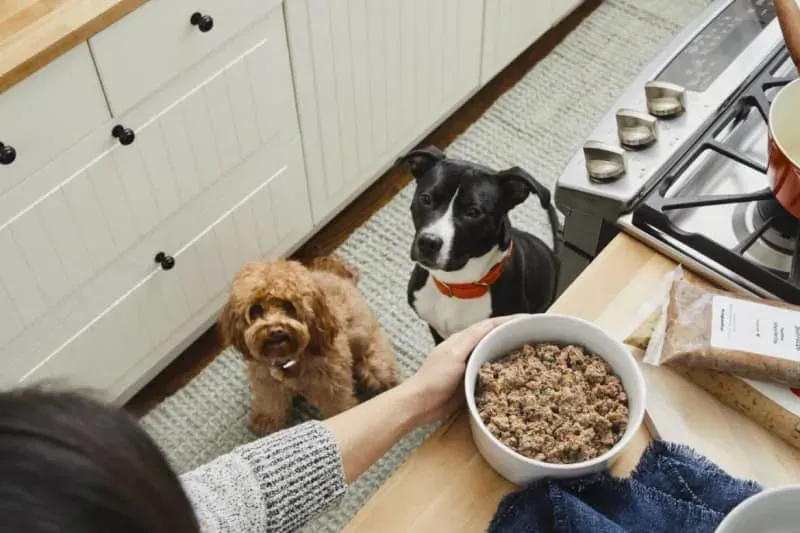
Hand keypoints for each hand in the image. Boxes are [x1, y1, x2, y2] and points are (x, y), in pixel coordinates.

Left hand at [405, 315, 525, 425]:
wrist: (420, 404)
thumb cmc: (434, 378)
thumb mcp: (453, 354)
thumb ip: (471, 339)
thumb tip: (492, 324)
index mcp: (463, 339)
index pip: (490, 325)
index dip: (510, 320)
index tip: (529, 319)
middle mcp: (468, 350)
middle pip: (495, 338)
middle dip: (514, 335)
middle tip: (536, 337)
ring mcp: (470, 367)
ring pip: (495, 356)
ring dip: (511, 353)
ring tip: (532, 355)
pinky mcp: (472, 383)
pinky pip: (492, 374)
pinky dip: (505, 372)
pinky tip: (517, 377)